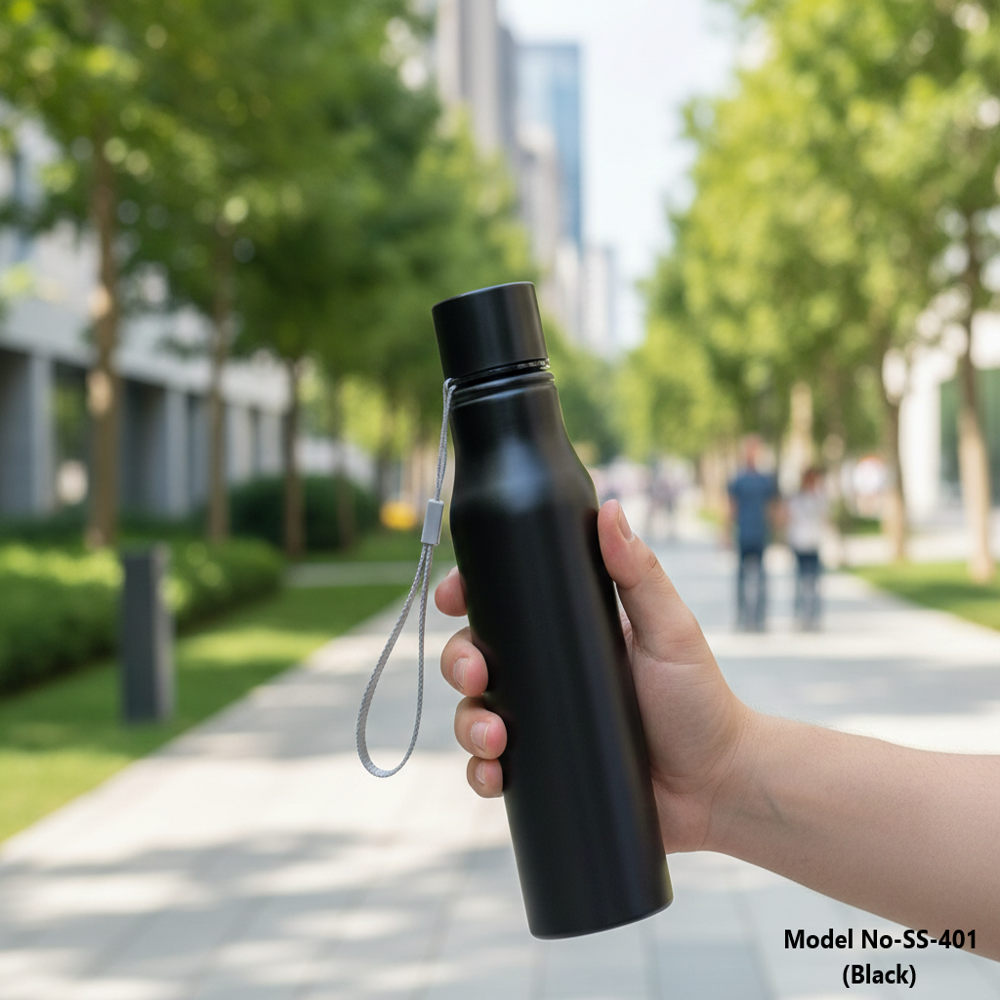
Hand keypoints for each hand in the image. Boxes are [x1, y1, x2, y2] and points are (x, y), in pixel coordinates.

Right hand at [435, 499, 753, 853]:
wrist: (717, 785)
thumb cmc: (700, 700)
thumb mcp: (669, 630)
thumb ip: (641, 573)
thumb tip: (611, 509)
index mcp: (567, 631)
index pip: (503, 605)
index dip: (468, 596)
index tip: (453, 597)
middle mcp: (545, 674)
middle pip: (474, 657)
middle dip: (458, 663)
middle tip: (476, 675)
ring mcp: (540, 723)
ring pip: (473, 714)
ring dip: (467, 723)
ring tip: (494, 738)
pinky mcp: (542, 769)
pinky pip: (490, 770)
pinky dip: (480, 773)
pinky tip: (493, 774)